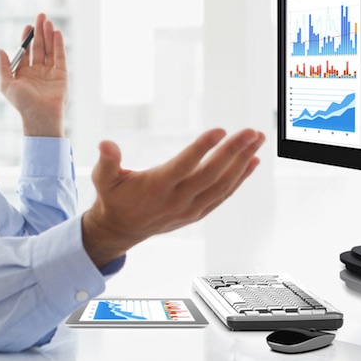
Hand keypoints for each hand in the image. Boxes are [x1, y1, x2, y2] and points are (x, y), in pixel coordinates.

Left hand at [0, 13, 67, 136]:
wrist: (40, 115)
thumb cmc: (22, 103)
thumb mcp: (6, 84)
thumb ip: (3, 66)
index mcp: (23, 73)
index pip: (26, 52)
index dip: (26, 39)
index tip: (28, 27)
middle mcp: (37, 71)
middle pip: (39, 47)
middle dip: (39, 32)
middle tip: (41, 16)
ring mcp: (50, 72)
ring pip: (49, 49)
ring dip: (49, 35)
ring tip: (48, 21)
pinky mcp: (61, 75)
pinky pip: (60, 57)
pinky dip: (58, 44)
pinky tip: (57, 33)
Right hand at [81, 128, 265, 266]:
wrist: (121, 229)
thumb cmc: (114, 198)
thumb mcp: (103, 179)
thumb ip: (107, 161)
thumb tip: (106, 144)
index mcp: (157, 187)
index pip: (184, 166)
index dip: (202, 148)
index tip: (220, 130)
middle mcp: (177, 200)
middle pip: (211, 175)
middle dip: (234, 152)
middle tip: (251, 132)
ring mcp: (190, 208)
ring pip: (222, 185)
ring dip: (242, 162)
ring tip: (257, 140)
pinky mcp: (198, 212)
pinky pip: (223, 194)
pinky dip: (240, 178)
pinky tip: (252, 161)